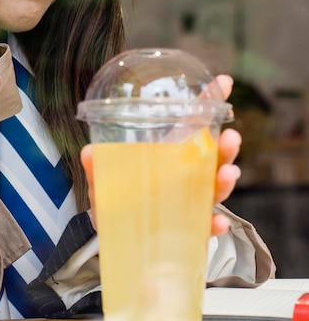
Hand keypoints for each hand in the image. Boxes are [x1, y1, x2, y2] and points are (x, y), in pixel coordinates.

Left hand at [80, 74, 241, 236]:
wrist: (114, 237)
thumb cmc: (116, 200)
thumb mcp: (103, 181)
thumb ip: (97, 168)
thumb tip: (89, 152)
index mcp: (169, 155)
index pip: (192, 125)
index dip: (208, 104)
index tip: (223, 83)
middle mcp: (186, 175)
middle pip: (212, 157)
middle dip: (225, 148)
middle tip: (230, 137)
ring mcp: (191, 202)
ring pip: (215, 189)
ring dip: (224, 181)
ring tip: (227, 174)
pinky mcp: (190, 230)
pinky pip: (206, 227)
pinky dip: (213, 225)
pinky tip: (215, 222)